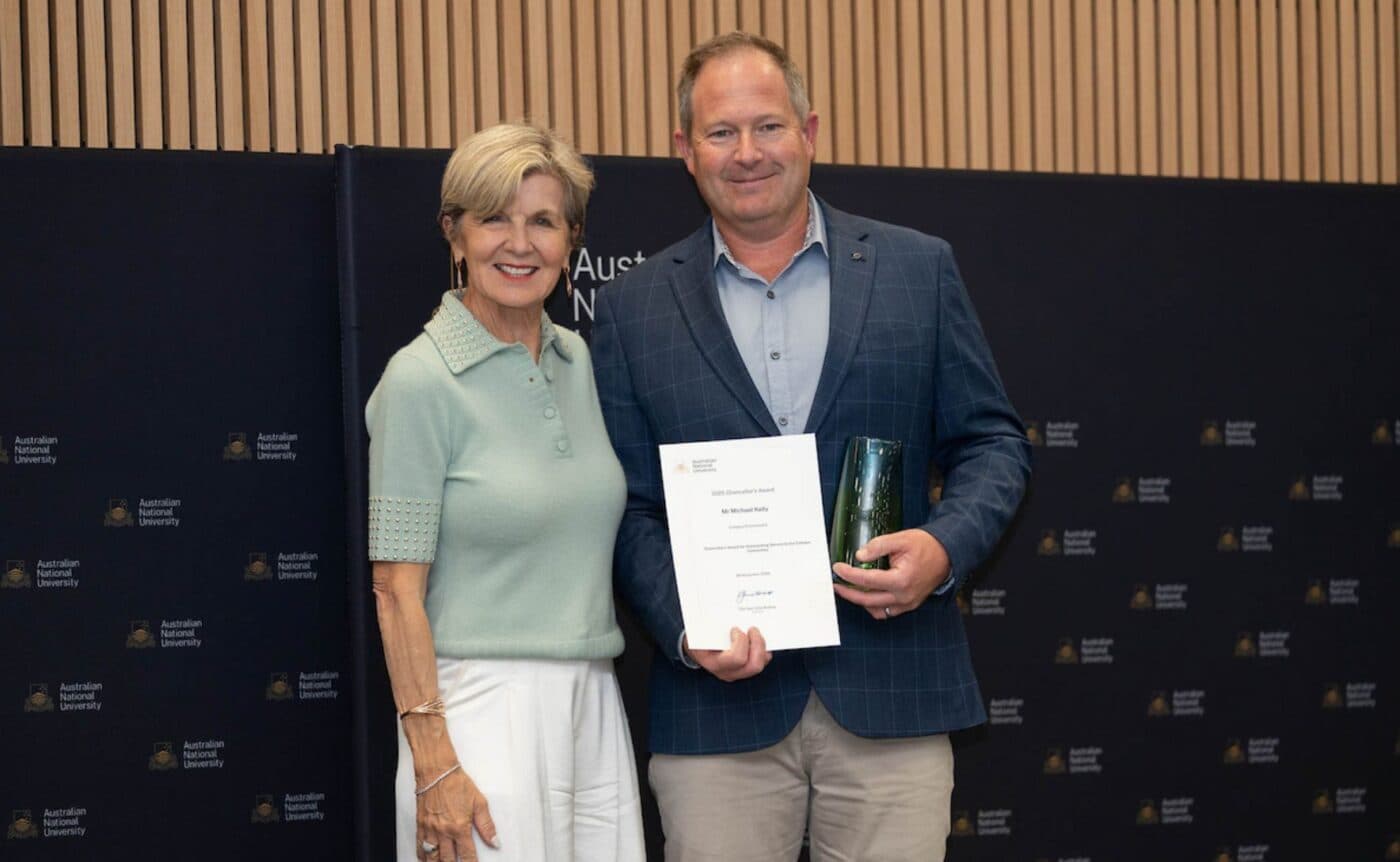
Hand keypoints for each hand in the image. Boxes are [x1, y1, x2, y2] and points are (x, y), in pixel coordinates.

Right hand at [417, 765, 498, 860]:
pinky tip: (426, 859)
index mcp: (460, 827)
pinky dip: (422, 856)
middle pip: (447, 860)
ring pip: (432, 857)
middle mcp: (443, 831)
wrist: (436, 772)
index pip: (467, 855)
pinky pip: (419, 847)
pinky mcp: (420, 825)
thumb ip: (487, 825)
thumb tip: (495, 841)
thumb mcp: (479, 802)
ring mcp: (430, 830)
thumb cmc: (457, 783)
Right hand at [684, 627, 770, 681]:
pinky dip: (763, 649)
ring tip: (755, 633)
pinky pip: (761, 662)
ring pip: (760, 665)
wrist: (696, 651)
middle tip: (753, 630)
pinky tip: (756, 639)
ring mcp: (737, 674)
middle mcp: (728, 672)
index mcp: (714, 663)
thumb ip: (710, 626)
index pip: (736, 658)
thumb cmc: (698, 639)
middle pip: (754, 665)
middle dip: (758, 644)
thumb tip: (726, 614)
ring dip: (762, 647)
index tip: (735, 629)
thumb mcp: (699, 633)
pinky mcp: (745, 671)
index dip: (741, 641)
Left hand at [832, 529, 950, 619]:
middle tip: (836, 583)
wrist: (947, 554)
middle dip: (848, 592)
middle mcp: (904, 596)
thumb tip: (860, 555)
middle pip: (867, 600)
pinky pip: (886, 612)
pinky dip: (874, 606)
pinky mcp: (909, 605)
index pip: (867, 580)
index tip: (837, 567)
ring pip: (876, 610)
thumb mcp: (901, 539)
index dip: (848, 574)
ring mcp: (907, 603)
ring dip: (860, 601)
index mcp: (901, 580)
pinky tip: (866, 595)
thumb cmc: (927, 546)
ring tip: (849, 589)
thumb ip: (878, 546)